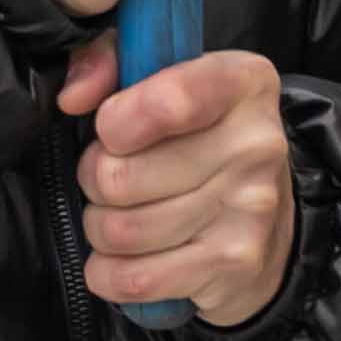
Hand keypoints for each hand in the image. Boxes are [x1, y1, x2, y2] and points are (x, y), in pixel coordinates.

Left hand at [58, 42, 298, 325]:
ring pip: (122, 230)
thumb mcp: (166, 79)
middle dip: (96, 179)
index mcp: (242, 82)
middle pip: (123, 176)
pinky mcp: (235, 263)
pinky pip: (135, 278)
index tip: (108, 128)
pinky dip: (108, 272)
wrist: (268, 220)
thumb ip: (111, 63)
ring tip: (118, 214)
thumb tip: (73, 96)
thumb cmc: (198, 138)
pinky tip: (120, 258)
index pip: (169, 101)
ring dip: (100, 226)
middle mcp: (255, 142)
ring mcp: (249, 208)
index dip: (116, 120)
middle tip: (111, 175)